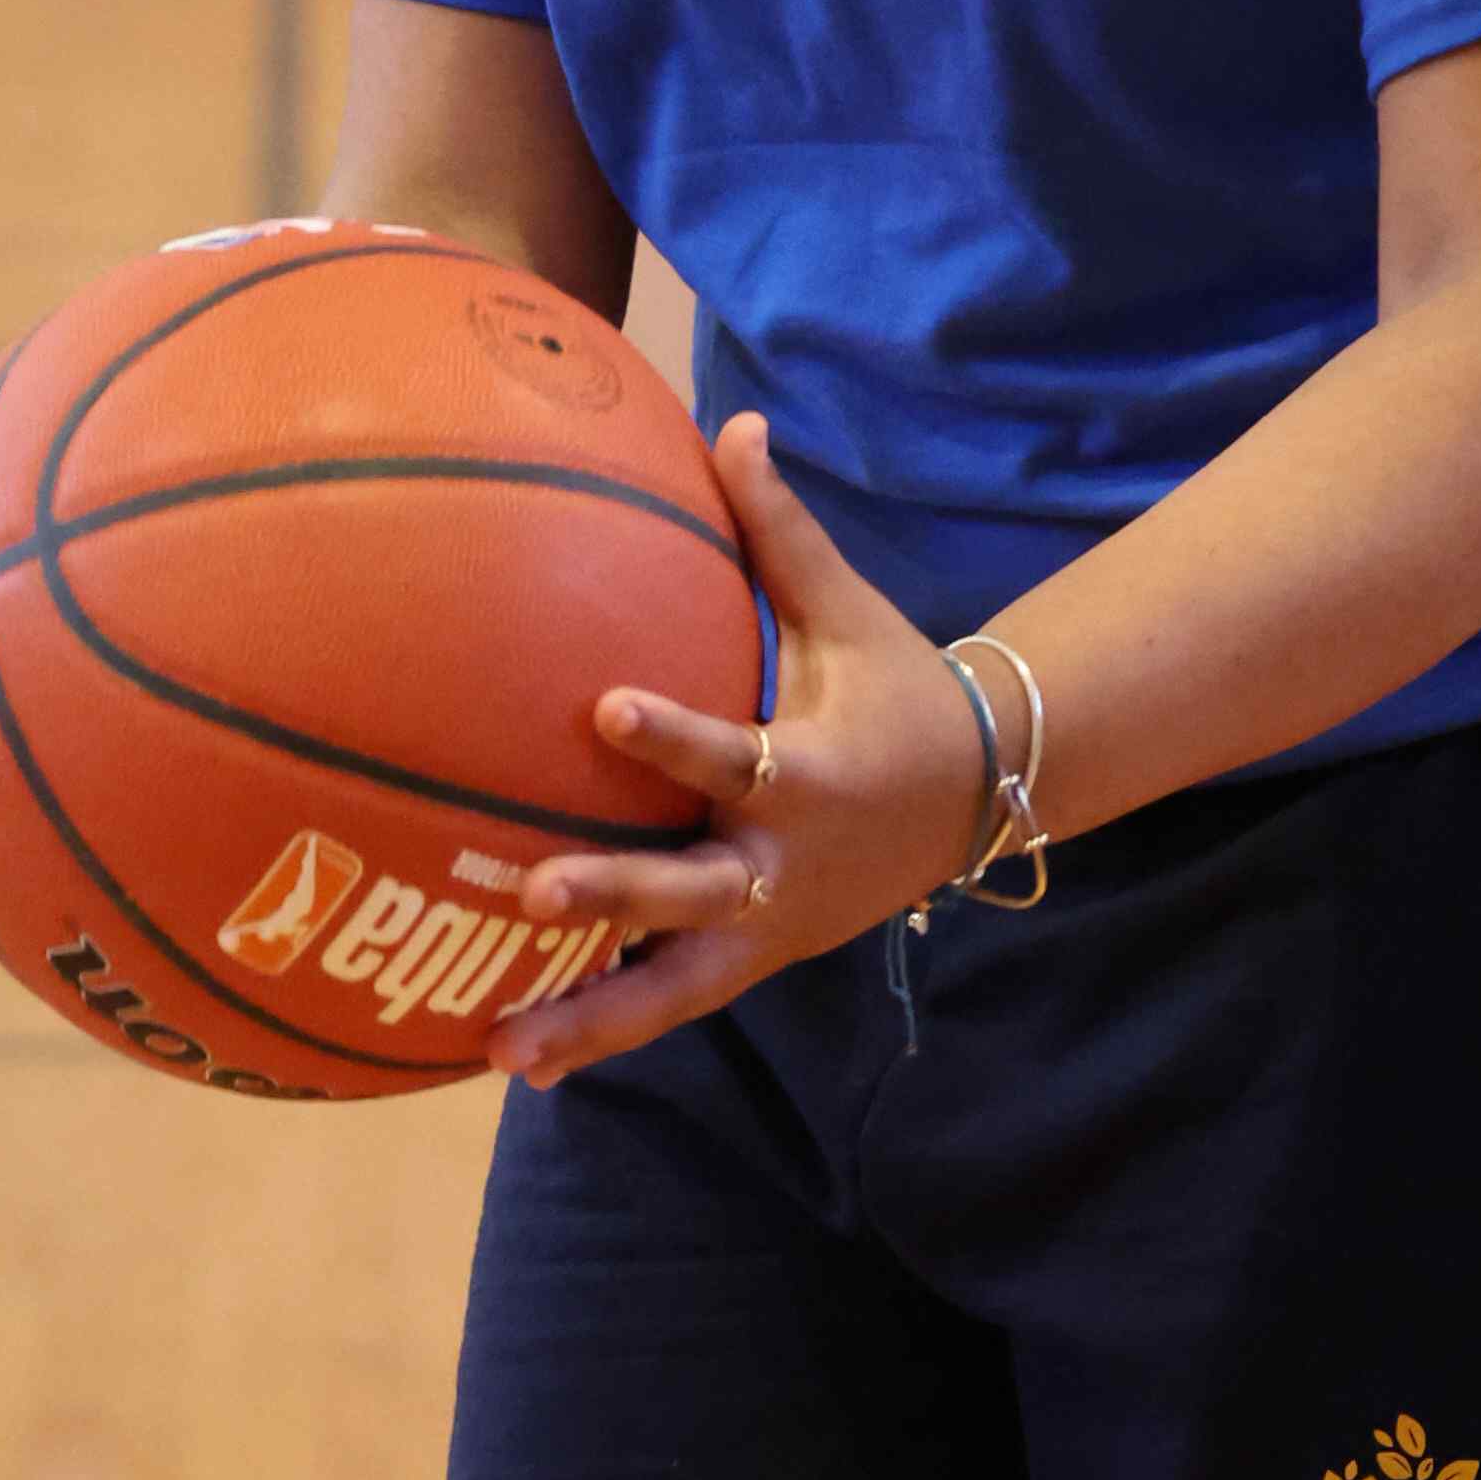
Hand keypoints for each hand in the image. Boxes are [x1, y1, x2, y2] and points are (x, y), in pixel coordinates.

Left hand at [492, 417, 994, 1087]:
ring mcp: (768, 929)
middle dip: (614, 896)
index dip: (673, 738)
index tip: (605, 709)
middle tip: (528, 892)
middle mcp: (784, 867)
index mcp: (808, 777)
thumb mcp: (849, 614)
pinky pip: (666, 1000)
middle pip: (692, 894)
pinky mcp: (751, 961)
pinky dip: (598, 1033)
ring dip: (590, 1018)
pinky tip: (512, 1058)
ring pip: (673, 984)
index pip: (734, 758)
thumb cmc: (895, 691)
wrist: (979, 796)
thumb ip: (781, 530)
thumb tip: (732, 421)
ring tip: (501, 1048)